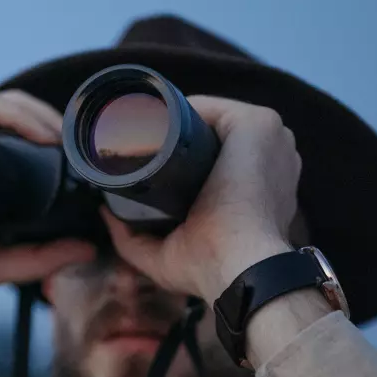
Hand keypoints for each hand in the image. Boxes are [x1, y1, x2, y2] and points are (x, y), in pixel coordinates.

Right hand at [0, 90, 96, 291]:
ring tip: (57, 139)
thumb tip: (88, 250)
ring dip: (32, 115)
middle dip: (51, 121)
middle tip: (79, 146)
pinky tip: (27, 132)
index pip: (20, 133)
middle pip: (13, 111)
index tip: (84, 158)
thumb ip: (39, 260)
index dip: (54, 137)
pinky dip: (2, 114)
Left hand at [100, 96, 301, 301]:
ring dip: (170, 122)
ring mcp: (270, 139)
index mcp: (258, 186)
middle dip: (171, 138)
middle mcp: (271, 158)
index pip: (214, 156)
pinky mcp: (259, 125)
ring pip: (207, 119)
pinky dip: (177, 107)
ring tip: (133, 132)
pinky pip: (210, 107)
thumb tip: (104, 213)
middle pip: (209, 135)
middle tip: (131, 150)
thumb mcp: (165, 254)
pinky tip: (149, 117)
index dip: (177, 157)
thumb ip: (132, 238)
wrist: (240, 267)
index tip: (143, 164)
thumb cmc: (212, 269)